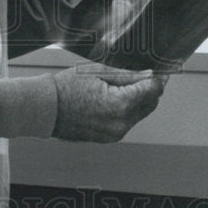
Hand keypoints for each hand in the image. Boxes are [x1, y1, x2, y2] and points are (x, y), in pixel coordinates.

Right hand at [52, 64, 167, 142]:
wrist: (46, 109)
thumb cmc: (67, 87)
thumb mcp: (99, 72)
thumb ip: (127, 75)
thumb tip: (149, 75)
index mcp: (120, 105)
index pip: (152, 90)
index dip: (159, 78)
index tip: (161, 70)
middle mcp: (121, 123)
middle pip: (150, 104)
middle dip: (151, 88)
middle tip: (146, 74)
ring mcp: (116, 133)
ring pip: (140, 113)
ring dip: (140, 99)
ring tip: (127, 84)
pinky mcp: (110, 137)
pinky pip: (128, 121)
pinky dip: (129, 109)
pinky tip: (118, 97)